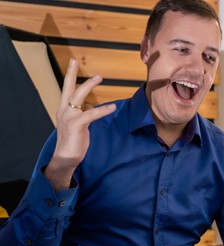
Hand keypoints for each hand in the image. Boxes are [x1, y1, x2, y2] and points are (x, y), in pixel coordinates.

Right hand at [44, 59, 115, 190]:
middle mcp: (64, 111)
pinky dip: (102, 110)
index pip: (67, 90)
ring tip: (99, 77)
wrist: (66, 158)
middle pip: (69, 89)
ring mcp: (68, 118)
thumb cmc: (73, 142)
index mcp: (64, 110)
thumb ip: (83, 114)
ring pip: (78, 97)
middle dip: (73, 74)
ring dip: (89, 85)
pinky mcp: (75, 125)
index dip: (70, 76)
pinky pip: (90, 114)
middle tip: (76, 61)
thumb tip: (91, 106)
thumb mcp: (78, 124)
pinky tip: (112, 107)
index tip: (73, 62)